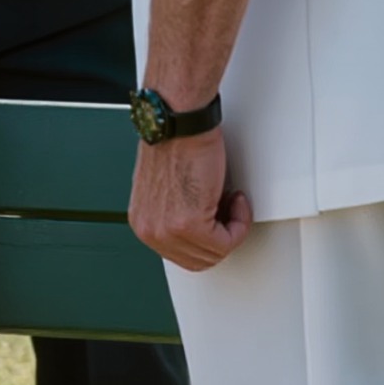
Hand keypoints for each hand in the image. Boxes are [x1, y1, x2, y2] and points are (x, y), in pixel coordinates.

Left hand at [129, 128, 252, 270]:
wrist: (179, 124)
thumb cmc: (176, 145)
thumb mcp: (165, 190)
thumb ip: (173, 214)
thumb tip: (197, 230)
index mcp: (142, 223)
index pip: (181, 256)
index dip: (207, 239)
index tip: (217, 219)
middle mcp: (149, 231)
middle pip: (199, 260)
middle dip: (222, 237)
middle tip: (227, 210)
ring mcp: (168, 229)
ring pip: (215, 253)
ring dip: (232, 228)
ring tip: (230, 199)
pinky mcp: (189, 223)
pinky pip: (227, 242)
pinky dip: (240, 222)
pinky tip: (234, 197)